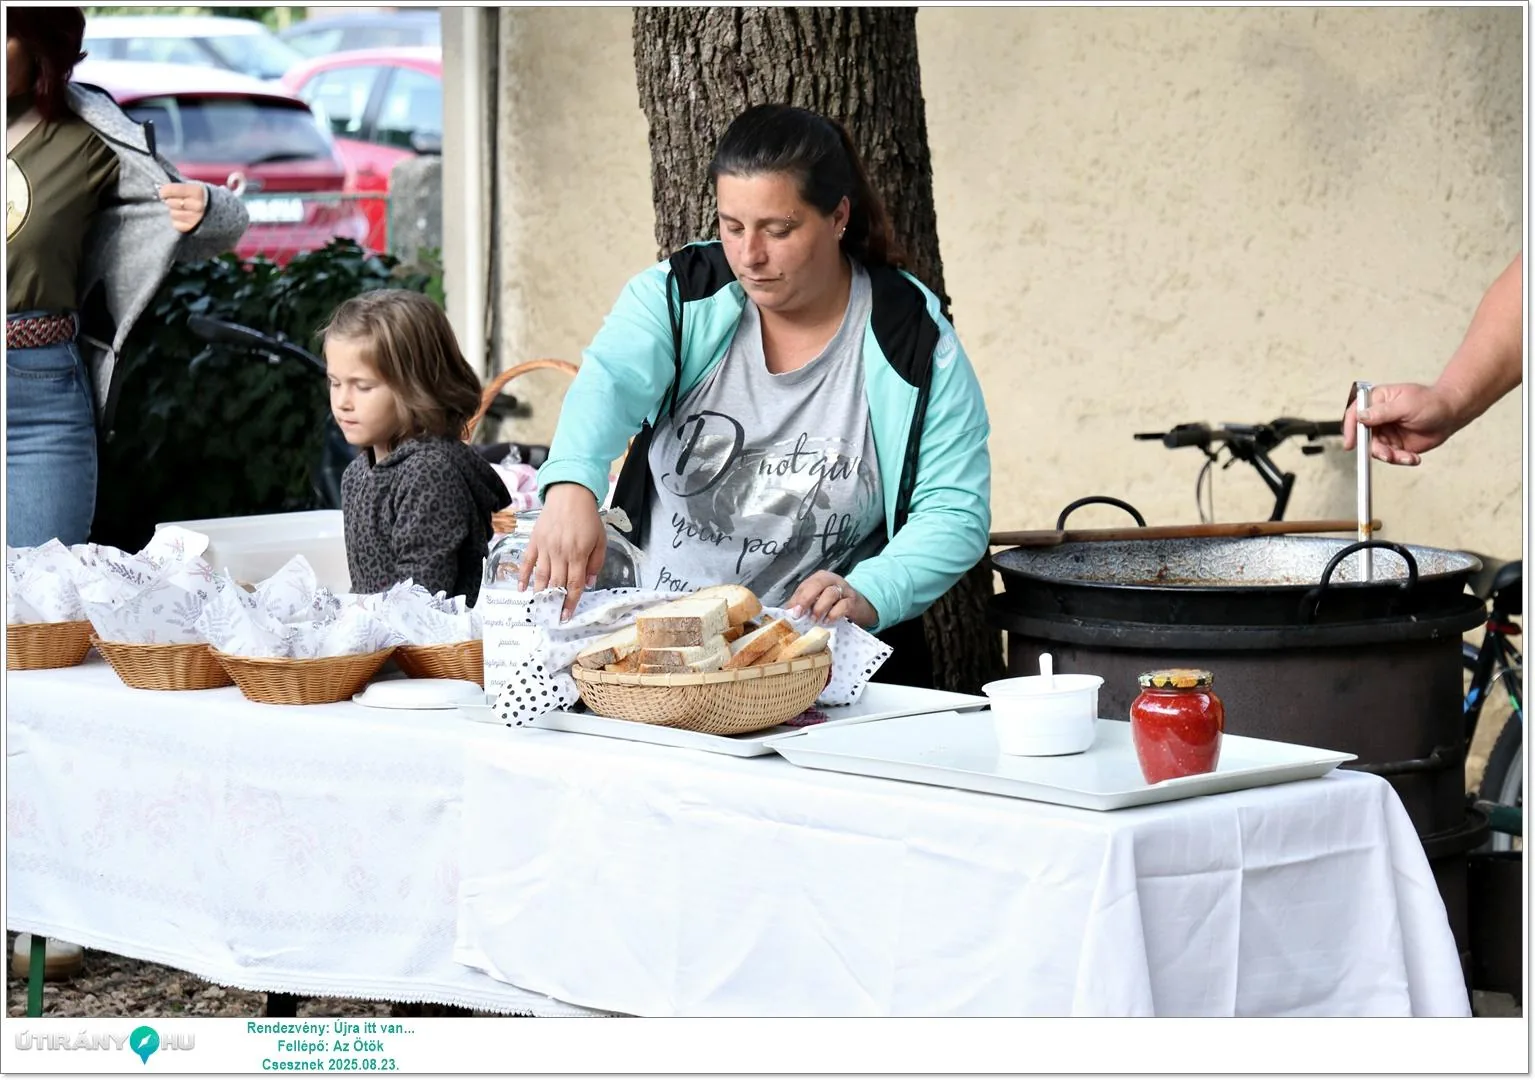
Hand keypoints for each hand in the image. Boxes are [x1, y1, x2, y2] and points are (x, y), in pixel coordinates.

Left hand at [159, 182, 206, 233]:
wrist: (222, 213)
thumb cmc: (203, 197)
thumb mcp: (195, 187)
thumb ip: (180, 187)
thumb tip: (161, 188)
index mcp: (197, 192)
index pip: (169, 190)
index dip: (164, 191)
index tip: (164, 193)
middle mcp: (197, 205)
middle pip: (170, 202)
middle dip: (171, 201)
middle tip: (177, 201)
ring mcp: (195, 218)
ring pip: (172, 214)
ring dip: (174, 211)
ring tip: (182, 210)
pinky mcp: (192, 228)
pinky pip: (176, 224)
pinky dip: (177, 221)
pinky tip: (184, 218)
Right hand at [517, 483, 606, 619]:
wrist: (570, 494)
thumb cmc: (588, 517)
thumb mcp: (600, 540)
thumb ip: (596, 563)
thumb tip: (589, 583)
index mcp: (578, 554)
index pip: (575, 584)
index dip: (571, 602)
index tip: (566, 616)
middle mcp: (560, 553)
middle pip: (557, 583)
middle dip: (555, 602)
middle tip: (552, 616)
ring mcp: (545, 547)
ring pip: (541, 576)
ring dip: (540, 594)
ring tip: (539, 608)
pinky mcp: (535, 541)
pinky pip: (527, 562)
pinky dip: (523, 577)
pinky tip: (522, 589)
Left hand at [786, 570, 877, 628]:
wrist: (859, 607)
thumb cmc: (834, 603)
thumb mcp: (817, 600)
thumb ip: (803, 604)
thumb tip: (788, 612)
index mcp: (820, 578)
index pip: (805, 585)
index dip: (797, 598)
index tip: (791, 612)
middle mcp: (832, 580)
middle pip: (817, 584)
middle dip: (806, 599)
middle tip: (799, 614)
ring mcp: (844, 589)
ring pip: (830, 593)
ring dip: (820, 608)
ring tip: (814, 620)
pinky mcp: (853, 600)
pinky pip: (843, 605)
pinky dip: (834, 614)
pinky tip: (827, 621)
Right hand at [1341, 382, 1461, 465]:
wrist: (1451, 415)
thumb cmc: (1431, 402)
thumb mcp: (1406, 404)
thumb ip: (1382, 412)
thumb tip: (1361, 417)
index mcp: (1377, 400)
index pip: (1355, 414)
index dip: (1350, 428)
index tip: (1351, 443)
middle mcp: (1378, 417)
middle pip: (1363, 436)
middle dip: (1375, 448)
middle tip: (1387, 454)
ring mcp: (1386, 432)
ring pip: (1377, 449)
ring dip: (1390, 456)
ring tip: (1406, 457)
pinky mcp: (1395, 444)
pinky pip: (1391, 456)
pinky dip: (1401, 460)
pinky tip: (1413, 457)